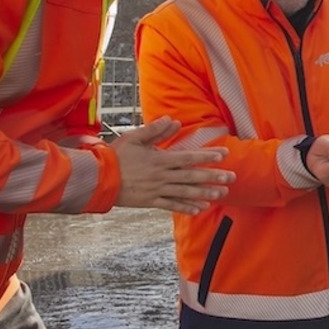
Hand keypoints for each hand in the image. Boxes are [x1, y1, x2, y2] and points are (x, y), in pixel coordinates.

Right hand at [111, 117, 234, 214]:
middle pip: (192, 176)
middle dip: (213, 177)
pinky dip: (187, 207)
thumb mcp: (134, 138)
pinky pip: (172, 205)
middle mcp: (162, 176)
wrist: (97, 178)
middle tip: (232, 178)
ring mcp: (157, 190)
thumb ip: (155, 130)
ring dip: (205, 193)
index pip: (189, 157)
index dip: (207, 156)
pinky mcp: (150, 201)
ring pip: (186, 192)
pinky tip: (200, 208)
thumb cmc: (115, 156)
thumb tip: (173, 120)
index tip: (224, 154)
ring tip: (222, 194)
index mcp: (160, 159)